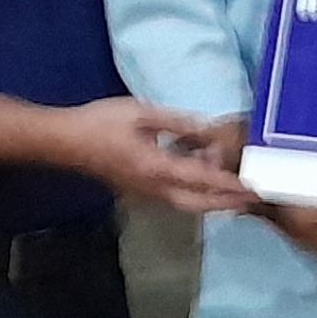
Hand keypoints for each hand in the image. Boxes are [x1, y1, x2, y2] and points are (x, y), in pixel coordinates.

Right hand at [42, 97, 258, 215]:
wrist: (63, 141)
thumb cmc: (99, 123)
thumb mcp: (142, 113)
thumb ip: (178, 123)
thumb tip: (209, 129)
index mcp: (156, 168)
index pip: (202, 180)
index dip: (229, 184)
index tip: (253, 186)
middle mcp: (153, 188)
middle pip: (198, 204)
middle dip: (227, 202)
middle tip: (252, 196)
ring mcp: (145, 193)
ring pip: (186, 204)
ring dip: (211, 199)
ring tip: (233, 187)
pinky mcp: (138, 190)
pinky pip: (173, 197)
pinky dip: (194, 192)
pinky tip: (202, 177)